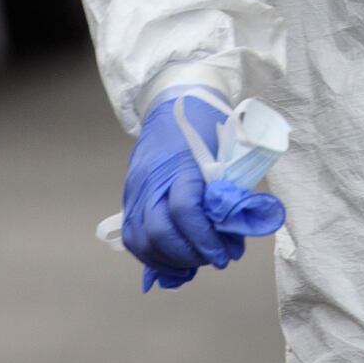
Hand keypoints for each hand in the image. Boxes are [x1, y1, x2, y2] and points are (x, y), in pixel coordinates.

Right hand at [121, 91, 266, 291]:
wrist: (172, 102)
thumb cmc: (205, 125)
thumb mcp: (227, 153)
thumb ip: (229, 194)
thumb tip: (235, 234)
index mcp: (179, 164)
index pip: (185, 209)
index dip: (206, 238)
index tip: (225, 251)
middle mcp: (151, 179)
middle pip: (158, 232)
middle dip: (189, 255)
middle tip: (214, 258)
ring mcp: (134, 189)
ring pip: (141, 240)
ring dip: (170, 260)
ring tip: (195, 261)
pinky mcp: (128, 197)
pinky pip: (132, 237)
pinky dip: (152, 256)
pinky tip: (174, 259)